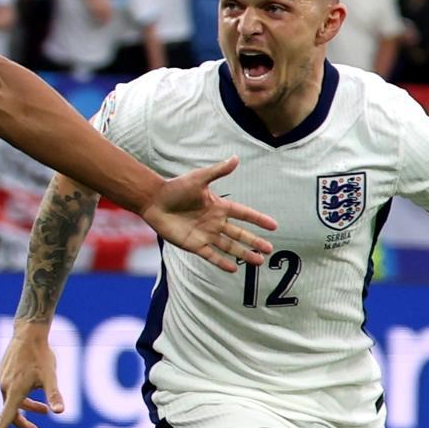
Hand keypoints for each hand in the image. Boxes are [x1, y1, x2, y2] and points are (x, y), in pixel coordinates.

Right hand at [0, 323, 63, 427]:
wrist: (29, 332)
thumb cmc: (41, 354)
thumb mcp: (50, 376)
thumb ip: (54, 395)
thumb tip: (60, 412)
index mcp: (14, 391)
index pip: (5, 419)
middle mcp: (5, 387)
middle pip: (10, 413)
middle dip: (23, 423)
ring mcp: (2, 379)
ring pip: (12, 401)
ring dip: (26, 408)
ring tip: (44, 410)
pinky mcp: (3, 372)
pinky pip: (10, 390)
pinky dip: (22, 396)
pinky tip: (35, 388)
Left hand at [139, 157, 274, 271]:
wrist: (154, 201)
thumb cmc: (175, 188)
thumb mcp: (199, 178)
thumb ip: (218, 171)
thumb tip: (236, 158)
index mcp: (218, 206)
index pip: (243, 214)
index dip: (258, 219)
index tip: (273, 226)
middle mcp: (214, 222)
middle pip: (239, 234)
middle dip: (254, 241)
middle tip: (269, 249)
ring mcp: (205, 234)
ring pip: (229, 246)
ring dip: (243, 254)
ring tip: (258, 261)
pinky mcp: (194, 245)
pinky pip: (211, 255)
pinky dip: (222, 262)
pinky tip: (234, 269)